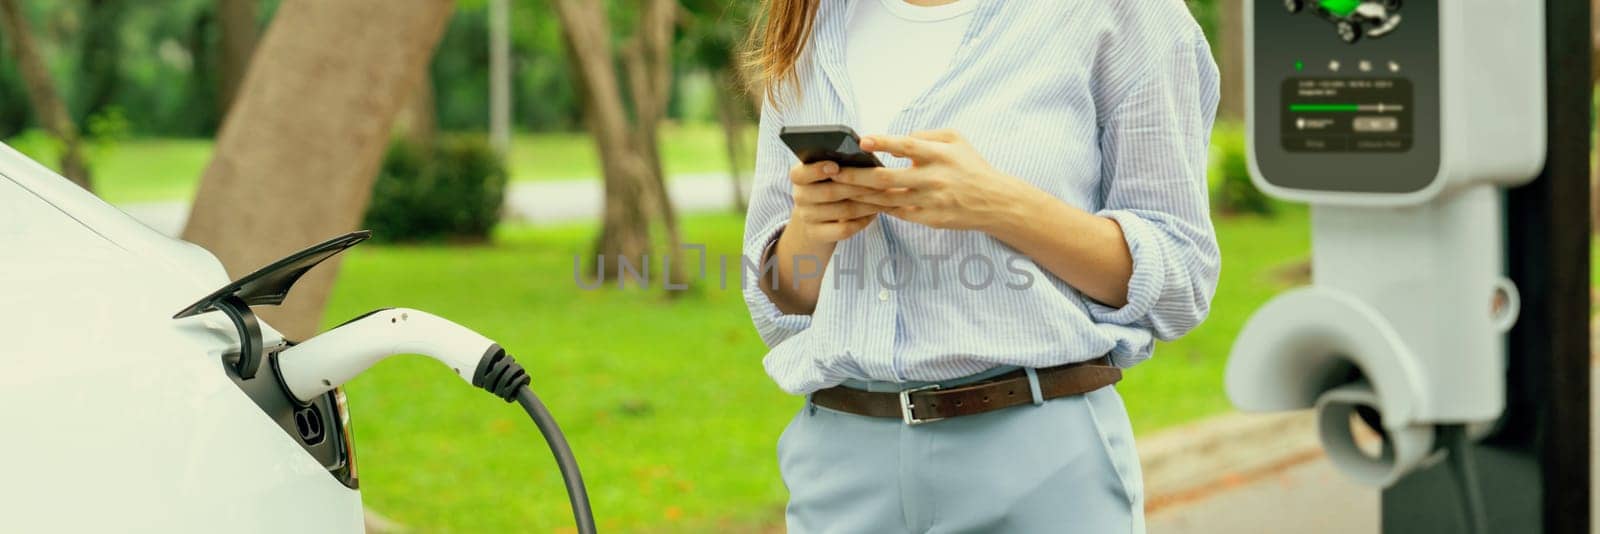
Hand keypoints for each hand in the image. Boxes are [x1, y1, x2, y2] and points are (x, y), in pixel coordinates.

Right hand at [787, 160, 885, 244]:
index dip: (817, 170)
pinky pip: (844, 229)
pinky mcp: (817, 235)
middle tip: (881, 182)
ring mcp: (807, 217)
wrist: (813, 226)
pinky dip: (862, 221)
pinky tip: (873, 214)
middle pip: (829, 192)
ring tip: (884, 197)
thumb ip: (838, 166)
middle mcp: (800, 197)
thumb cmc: (827, 191)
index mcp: (800, 177)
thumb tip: (864, 154)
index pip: (800, 173)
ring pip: (842, 211)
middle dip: (858, 187)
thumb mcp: (825, 178)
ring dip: (866, 204)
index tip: (836, 166)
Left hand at [837, 129, 1037, 232]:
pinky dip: (877, 207)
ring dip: (859, 195)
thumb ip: (926, 135)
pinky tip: (859, 202)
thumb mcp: (955, 139)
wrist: (994, 202)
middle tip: (833, 172)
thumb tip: (895, 140)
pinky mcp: (928, 219)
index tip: (862, 140)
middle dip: (856, 176)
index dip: (884, 142)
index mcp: (939, 155)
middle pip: (887, 179)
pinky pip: (896, 213)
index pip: (907, 146)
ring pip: (886, 200)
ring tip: (837, 189)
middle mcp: (933, 179)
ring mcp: (929, 202)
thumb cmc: (971, 166)